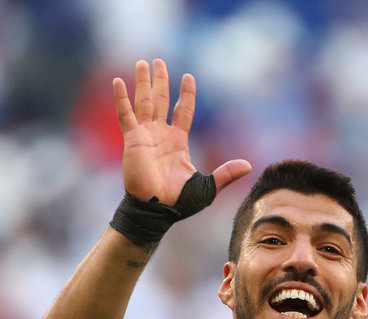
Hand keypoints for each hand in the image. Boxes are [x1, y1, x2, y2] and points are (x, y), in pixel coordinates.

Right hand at [113, 59, 251, 204]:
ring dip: (143, 82)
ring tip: (142, 62)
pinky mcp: (132, 139)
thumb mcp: (207, 187)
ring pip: (144, 101)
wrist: (157, 208)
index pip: (183, 110)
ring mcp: (145, 135)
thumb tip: (248, 166)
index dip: (186, 94)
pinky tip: (119, 81)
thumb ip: (225, 174)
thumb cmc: (179, 201)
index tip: (188, 77)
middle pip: (162, 100)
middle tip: (158, 61)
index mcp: (178, 141)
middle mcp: (161, 134)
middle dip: (161, 81)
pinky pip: (126, 115)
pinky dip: (122, 98)